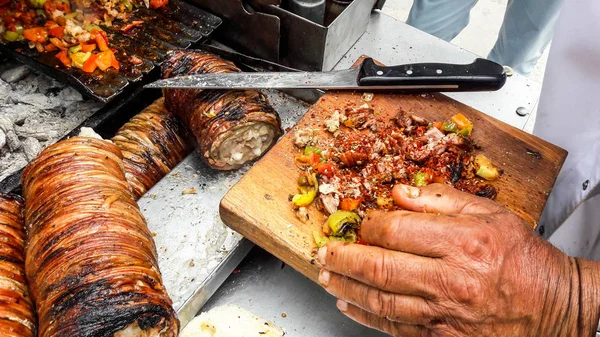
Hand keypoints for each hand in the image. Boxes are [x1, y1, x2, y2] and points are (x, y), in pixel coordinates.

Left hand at [317, 183, 599, 336]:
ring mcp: (444, 313)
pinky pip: (396, 327)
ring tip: (328, 277)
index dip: (367, 225)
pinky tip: (350, 306)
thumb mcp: (491, 214)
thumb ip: (442, 200)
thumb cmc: (524, 259)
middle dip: (343, 259)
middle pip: (379, 268)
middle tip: (324, 253)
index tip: (358, 224)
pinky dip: (367, 317)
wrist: (554, 306)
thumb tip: (400, 192)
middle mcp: (450, 279)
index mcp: (461, 242)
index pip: (395, 231)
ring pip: (381, 301)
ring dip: (347, 288)